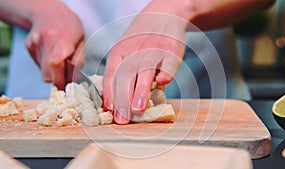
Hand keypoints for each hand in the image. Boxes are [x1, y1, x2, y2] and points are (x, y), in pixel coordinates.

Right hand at [25, 1, 84, 89]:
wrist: (49, 12)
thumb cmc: (70, 27)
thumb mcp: (82, 41)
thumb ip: (78, 61)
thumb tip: (73, 80)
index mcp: (64, 38)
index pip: (56, 63)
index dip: (61, 78)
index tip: (68, 85)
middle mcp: (47, 40)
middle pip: (47, 74)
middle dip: (57, 81)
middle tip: (66, 81)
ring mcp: (35, 43)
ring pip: (43, 72)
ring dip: (52, 73)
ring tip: (60, 62)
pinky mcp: (29, 47)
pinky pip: (39, 65)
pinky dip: (47, 66)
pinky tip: (51, 55)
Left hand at [103, 1, 189, 123]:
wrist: (163, 15)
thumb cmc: (140, 39)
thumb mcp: (124, 50)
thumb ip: (120, 73)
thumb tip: (117, 102)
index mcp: (119, 52)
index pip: (111, 75)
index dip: (110, 93)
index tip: (110, 110)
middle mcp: (134, 51)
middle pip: (126, 76)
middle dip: (123, 99)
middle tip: (123, 118)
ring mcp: (153, 50)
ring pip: (145, 72)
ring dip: (141, 91)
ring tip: (138, 110)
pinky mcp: (171, 51)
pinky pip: (168, 65)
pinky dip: (165, 75)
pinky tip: (162, 85)